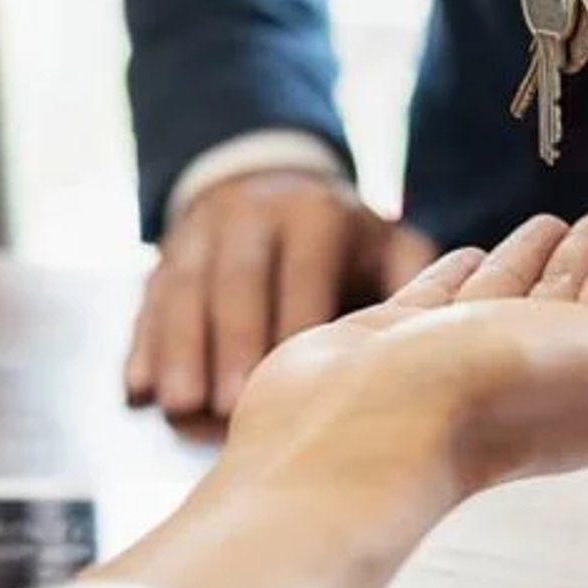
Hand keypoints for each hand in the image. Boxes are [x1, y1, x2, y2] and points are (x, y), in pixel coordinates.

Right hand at [95, 211, 587, 587]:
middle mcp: (528, 368)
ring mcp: (459, 355)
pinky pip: (442, 295)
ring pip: (511, 292)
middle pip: (573, 296)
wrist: (360, 432)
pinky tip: (472, 255)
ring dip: (534, 258)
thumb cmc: (491, 401)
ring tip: (551, 223)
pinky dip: (464, 272)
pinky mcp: (398, 342)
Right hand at [124, 171, 438, 417]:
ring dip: (179, 348)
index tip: (296, 380)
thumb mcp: (388, 242)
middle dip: (227, 342)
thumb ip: (417, 282)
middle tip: (225, 406)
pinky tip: (136, 391)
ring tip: (178, 406)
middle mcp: (254, 216)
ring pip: (184, 290)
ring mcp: (202, 235)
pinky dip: (141, 346)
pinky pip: (147, 300)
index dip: (293, 324)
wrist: (274, 182)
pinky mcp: (164, 258)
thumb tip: (450, 332)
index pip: (304, 272)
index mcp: (317, 216)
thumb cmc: (347, 241)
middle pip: (236, 281)